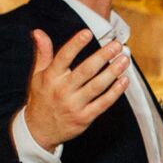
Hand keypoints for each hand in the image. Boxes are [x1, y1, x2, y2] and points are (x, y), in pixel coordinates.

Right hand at [23, 29, 130, 150]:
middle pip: (85, 71)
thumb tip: (39, 31)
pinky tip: (124, 80)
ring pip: (97, 86)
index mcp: (51, 77)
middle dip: (103, 56)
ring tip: (124, 59)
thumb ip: (43, 52)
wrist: (39, 130)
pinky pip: (103, 103)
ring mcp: (74, 105)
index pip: (63, 57)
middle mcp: (62, 90)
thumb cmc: (41, 97)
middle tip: (116, 45)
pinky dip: (115, 92)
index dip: (75, 44)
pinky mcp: (84, 118)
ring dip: (113, 72)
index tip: (87, 33)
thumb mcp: (38, 75)